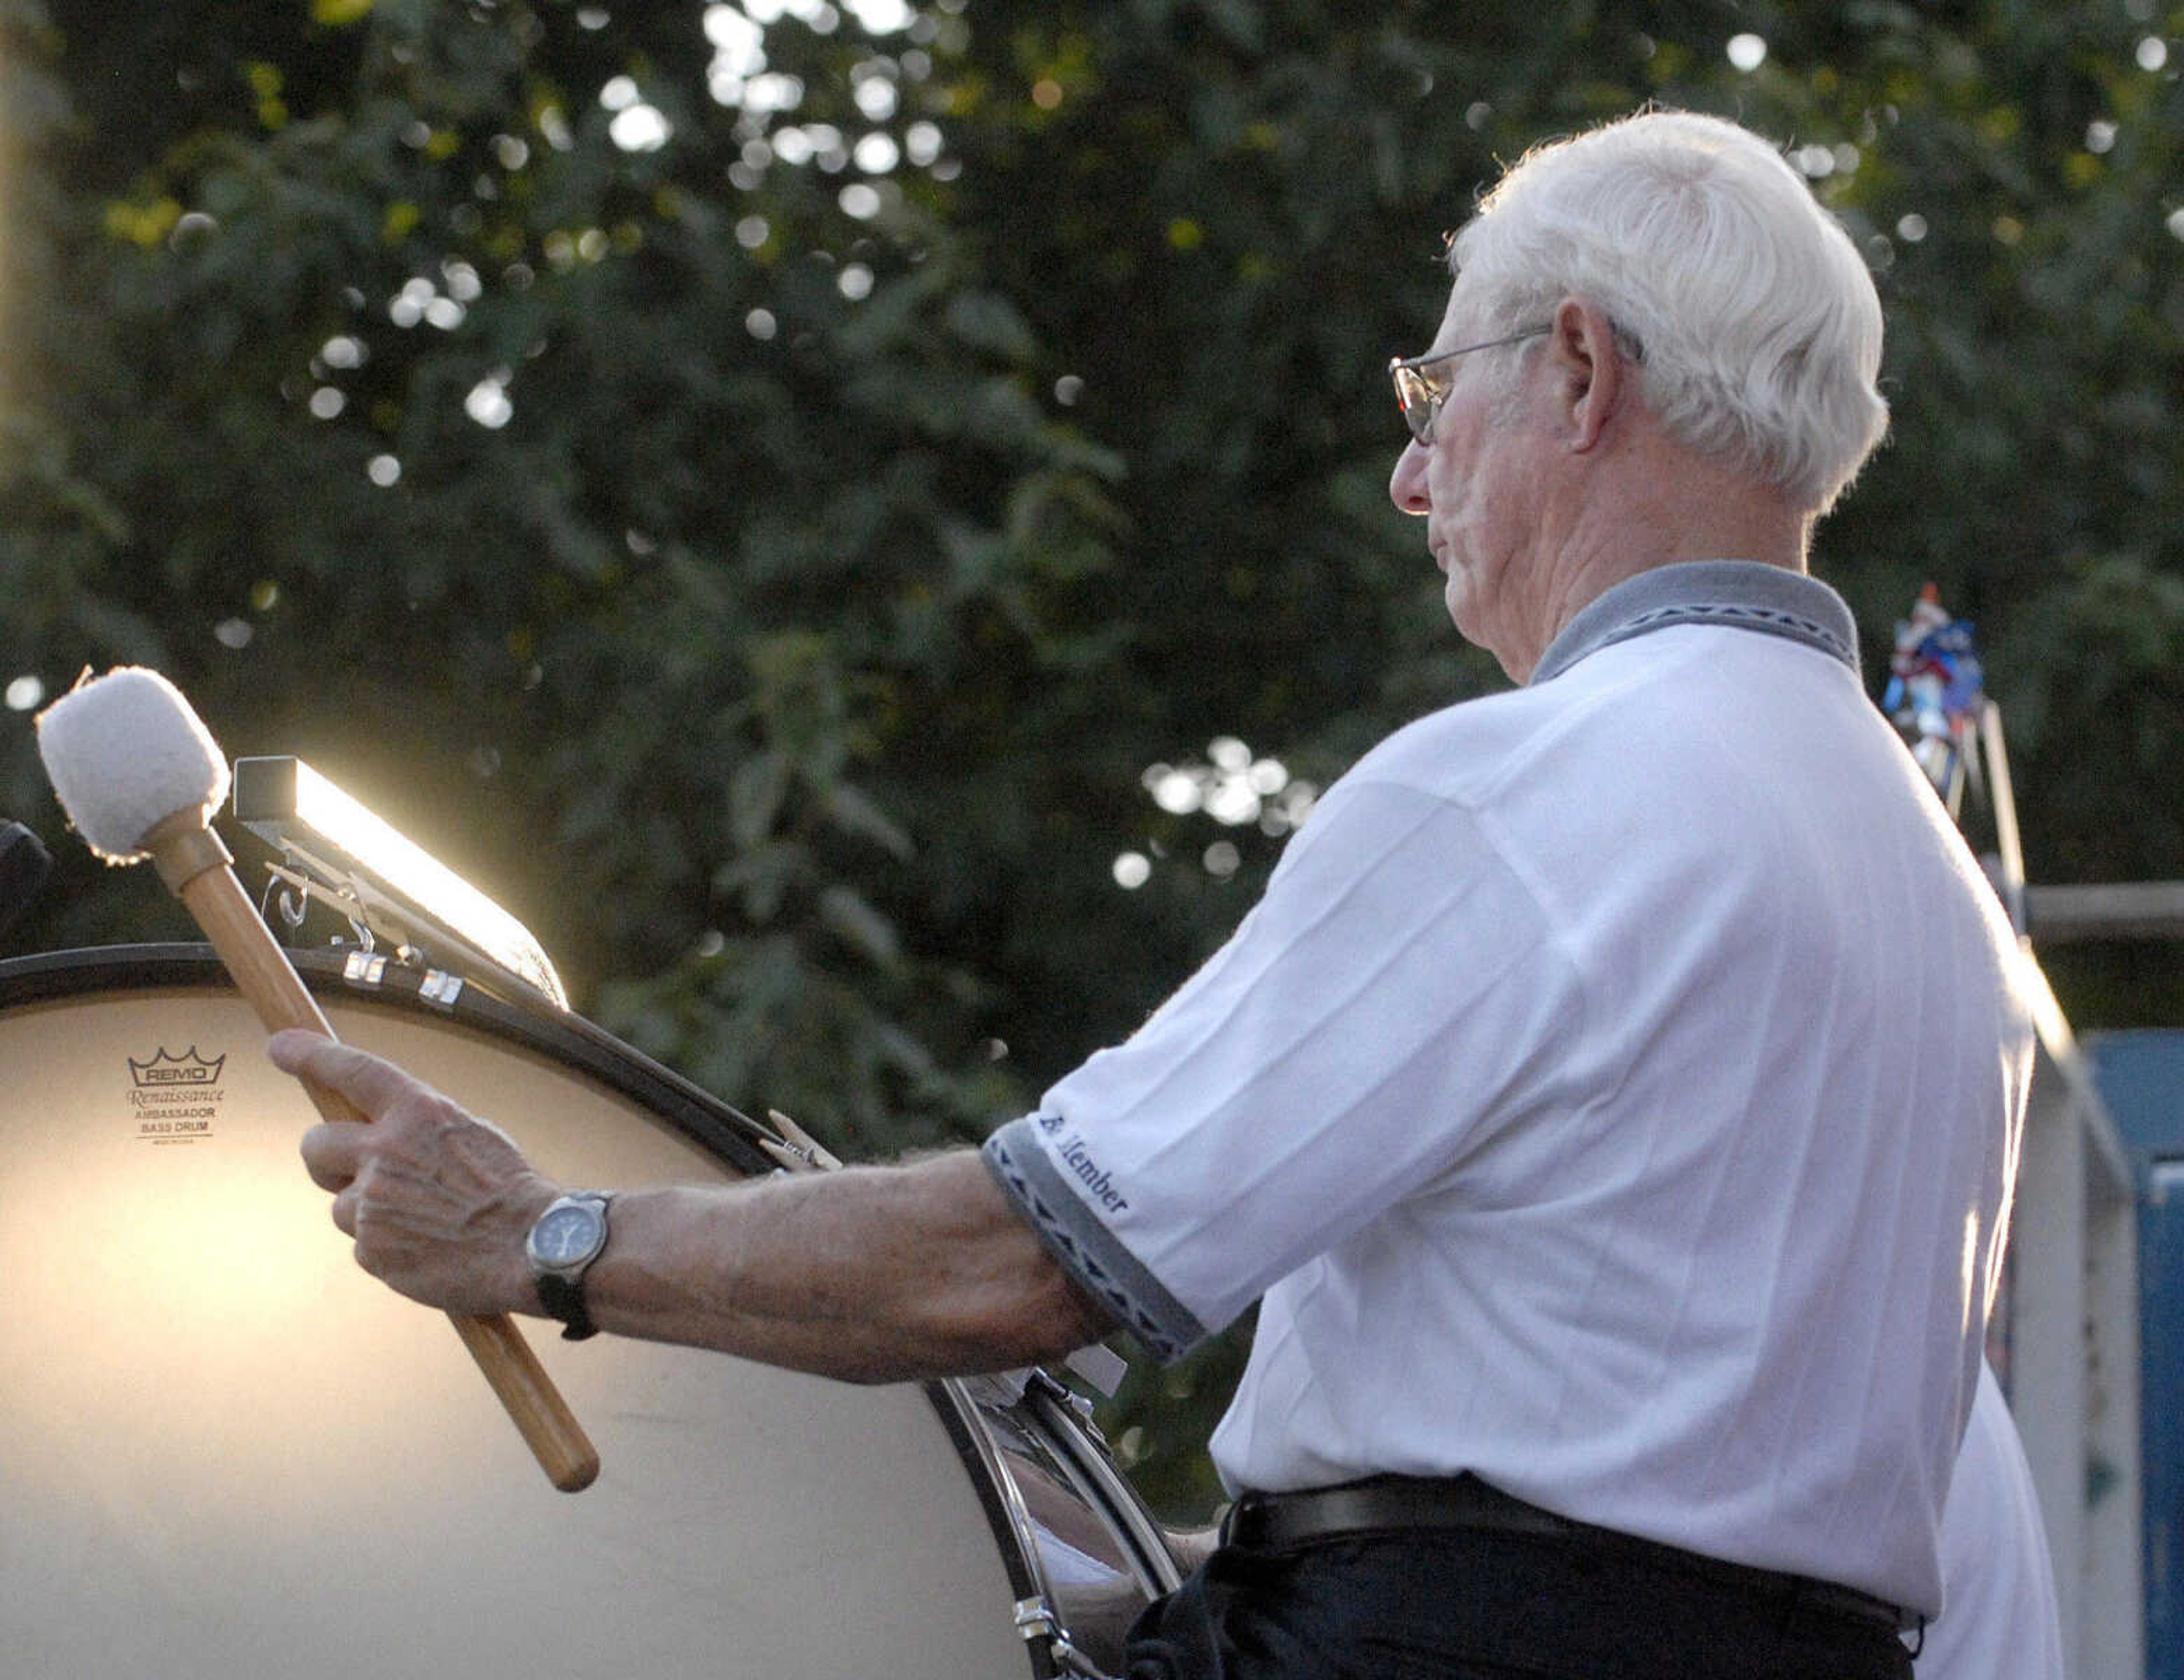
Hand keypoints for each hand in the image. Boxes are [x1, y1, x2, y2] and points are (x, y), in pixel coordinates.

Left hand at [271, 1030, 559, 1317]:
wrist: (533, 1246)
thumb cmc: (510, 1188)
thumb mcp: (469, 1135)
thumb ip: (417, 1131)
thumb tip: (378, 1135)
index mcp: (418, 1112)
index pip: (351, 1070)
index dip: (309, 1055)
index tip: (280, 1045)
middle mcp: (386, 1151)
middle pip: (315, 1144)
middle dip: (326, 1157)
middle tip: (353, 1172)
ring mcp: (373, 1203)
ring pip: (343, 1205)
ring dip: (371, 1213)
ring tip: (425, 1223)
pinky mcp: (371, 1250)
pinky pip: (364, 1246)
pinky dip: (389, 1249)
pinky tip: (428, 1249)